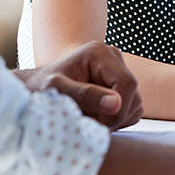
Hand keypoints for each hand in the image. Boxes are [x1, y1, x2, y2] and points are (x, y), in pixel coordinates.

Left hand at [19, 42, 142, 129]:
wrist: (39, 88)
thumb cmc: (43, 86)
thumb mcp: (56, 90)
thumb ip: (84, 95)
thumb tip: (116, 104)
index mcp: (100, 53)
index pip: (127, 84)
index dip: (117, 109)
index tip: (98, 122)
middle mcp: (114, 58)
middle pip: (133, 97)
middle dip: (113, 117)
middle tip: (88, 122)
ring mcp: (120, 73)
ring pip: (135, 106)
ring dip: (114, 120)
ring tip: (88, 116)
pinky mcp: (122, 88)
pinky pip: (132, 111)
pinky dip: (116, 120)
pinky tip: (95, 116)